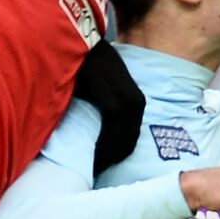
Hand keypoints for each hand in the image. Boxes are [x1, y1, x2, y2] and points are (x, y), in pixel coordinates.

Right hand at [76, 40, 146, 174]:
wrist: (82, 41)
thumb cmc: (85, 63)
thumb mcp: (101, 87)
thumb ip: (102, 105)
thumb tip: (92, 127)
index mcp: (136, 101)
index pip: (131, 138)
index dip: (117, 156)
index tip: (102, 170)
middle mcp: (137, 103)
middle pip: (128, 144)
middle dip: (113, 162)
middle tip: (95, 177)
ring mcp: (127, 104)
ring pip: (120, 144)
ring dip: (107, 161)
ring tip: (91, 175)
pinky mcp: (113, 104)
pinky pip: (110, 136)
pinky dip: (102, 152)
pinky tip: (91, 163)